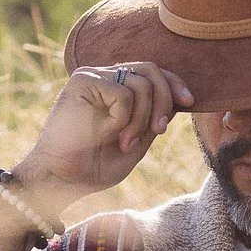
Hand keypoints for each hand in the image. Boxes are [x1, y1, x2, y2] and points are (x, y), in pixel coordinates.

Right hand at [13, 62, 194, 203]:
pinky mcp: (83, 81)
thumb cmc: (92, 168)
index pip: (152, 73)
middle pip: (151, 70)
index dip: (174, 84)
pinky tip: (107, 134)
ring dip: (141, 120)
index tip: (189, 102)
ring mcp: (93, 77)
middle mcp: (105, 78)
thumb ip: (151, 123)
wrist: (60, 179)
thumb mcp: (135, 146)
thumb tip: (177, 100)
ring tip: (124, 143)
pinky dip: (122, 120)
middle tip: (158, 130)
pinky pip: (123, 94)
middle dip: (165, 100)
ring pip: (141, 83)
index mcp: (116, 90)